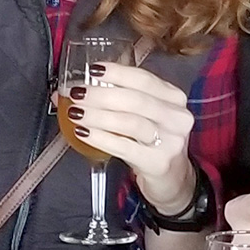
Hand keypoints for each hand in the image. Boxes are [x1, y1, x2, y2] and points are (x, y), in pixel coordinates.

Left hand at [67, 63, 195, 210]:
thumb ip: (116, 99)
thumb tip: (73, 90)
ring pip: (130, 122)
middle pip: (136, 100)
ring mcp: (171, 142)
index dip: (117, 73)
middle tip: (77, 94)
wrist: (173, 179)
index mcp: (174, 98)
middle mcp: (177, 118)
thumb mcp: (144, 117)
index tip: (93, 70)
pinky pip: (124, 147)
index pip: (144, 79)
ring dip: (98, 116)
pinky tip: (83, 132)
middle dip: (102, 95)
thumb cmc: (152, 142)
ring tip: (76, 113)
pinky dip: (101, 137)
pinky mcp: (158, 163)